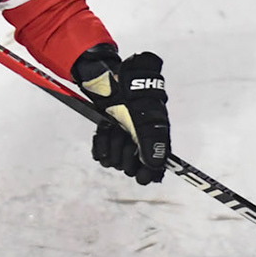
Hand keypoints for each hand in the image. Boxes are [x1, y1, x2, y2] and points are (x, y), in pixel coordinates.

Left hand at [73, 46, 169, 183]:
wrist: (111, 81)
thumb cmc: (133, 96)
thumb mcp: (146, 119)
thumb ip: (153, 144)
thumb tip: (155, 167)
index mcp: (154, 142)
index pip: (153, 171)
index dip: (146, 174)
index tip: (140, 175)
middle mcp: (138, 145)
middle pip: (129, 168)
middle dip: (124, 153)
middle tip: (125, 134)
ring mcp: (121, 142)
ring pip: (113, 162)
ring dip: (111, 145)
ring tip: (114, 127)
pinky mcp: (106, 138)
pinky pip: (100, 155)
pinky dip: (100, 143)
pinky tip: (104, 130)